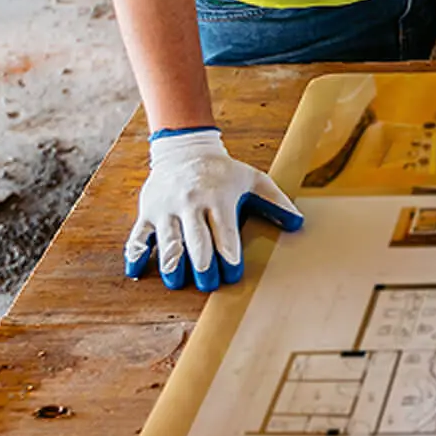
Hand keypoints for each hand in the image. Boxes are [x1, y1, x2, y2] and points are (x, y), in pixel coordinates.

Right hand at [124, 128, 302, 291]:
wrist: (186, 150)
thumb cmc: (224, 172)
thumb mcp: (253, 180)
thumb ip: (276, 202)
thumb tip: (298, 224)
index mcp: (219, 198)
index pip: (225, 235)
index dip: (230, 259)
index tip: (233, 275)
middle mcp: (191, 204)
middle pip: (196, 243)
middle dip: (203, 268)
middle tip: (209, 285)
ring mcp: (166, 208)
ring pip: (167, 244)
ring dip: (172, 267)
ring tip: (179, 283)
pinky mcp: (147, 212)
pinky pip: (138, 237)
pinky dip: (136, 256)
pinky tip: (138, 272)